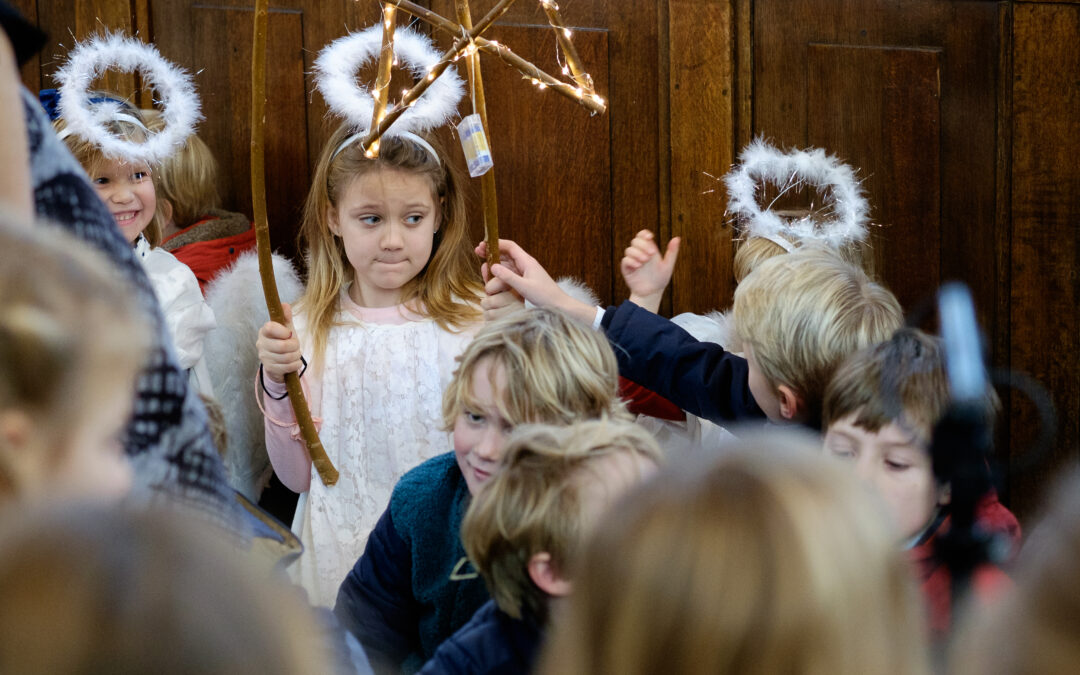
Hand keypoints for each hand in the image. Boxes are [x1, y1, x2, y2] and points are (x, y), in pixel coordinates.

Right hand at [256, 302, 301, 382]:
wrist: (279, 361)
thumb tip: (284, 304)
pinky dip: (296, 364)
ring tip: (295, 353)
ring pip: (287, 357)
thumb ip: (285, 317)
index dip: (283, 331)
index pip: (270, 328)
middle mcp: (261, 344)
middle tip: (295, 345)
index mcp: (264, 331)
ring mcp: (264, 357)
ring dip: (296, 355)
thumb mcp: (286, 328)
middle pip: (283, 346)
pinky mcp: (270, 368)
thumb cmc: (283, 340)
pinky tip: (294, 361)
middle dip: (295, 346)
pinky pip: (288, 367)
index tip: (289, 333)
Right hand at [478, 239, 597, 324]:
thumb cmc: (545, 296)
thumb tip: (493, 267)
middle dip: (492, 252)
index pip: (510, 246)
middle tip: (478, 252)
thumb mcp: (524, 287)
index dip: (496, 243)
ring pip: (506, 264)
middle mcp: (525, 265)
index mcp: (527, 262)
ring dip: (494, 264)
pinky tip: (491, 277)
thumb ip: (508, 277)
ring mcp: (525, 273)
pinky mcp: (524, 281)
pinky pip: (509, 274)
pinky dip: (500, 274)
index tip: (483, 245)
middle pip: (506, 254)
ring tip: (482, 267)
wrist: (559, 305)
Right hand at [621, 230, 679, 313]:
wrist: (652, 293)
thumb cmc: (660, 279)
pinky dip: (631, 261)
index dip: (644, 234)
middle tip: (651, 254)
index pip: (642, 236)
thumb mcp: (668, 265)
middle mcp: (639, 253)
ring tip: (645, 261)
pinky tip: (638, 266)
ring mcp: (632, 261)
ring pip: (629, 250)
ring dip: (637, 253)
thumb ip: (672, 252)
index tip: (650, 237)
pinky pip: (625, 261)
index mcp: (649, 249)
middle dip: (642, 245)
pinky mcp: (627, 269)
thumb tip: (677, 238)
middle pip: (635, 241)